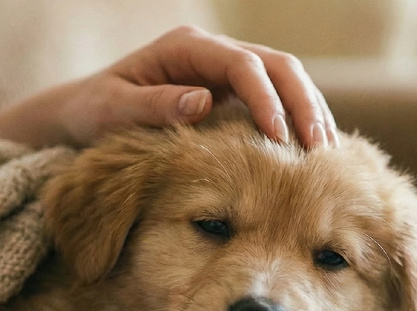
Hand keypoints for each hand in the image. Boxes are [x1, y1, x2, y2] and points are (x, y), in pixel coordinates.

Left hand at [48, 25, 338, 148]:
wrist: (87, 113)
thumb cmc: (95, 112)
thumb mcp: (113, 110)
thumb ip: (155, 105)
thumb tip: (203, 102)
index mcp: (186, 47)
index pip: (243, 66)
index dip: (267, 100)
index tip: (282, 140)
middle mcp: (213, 52)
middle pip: (277, 66)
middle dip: (304, 104)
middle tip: (321, 149)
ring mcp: (227, 71)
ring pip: (286, 81)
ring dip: (310, 113)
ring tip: (329, 156)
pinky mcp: (234, 93)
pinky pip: (277, 100)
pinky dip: (298, 123)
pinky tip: (314, 154)